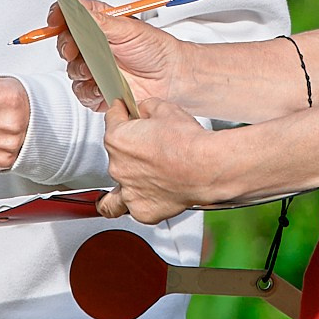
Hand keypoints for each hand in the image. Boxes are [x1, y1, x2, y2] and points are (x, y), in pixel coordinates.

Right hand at [50, 2, 180, 113]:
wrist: (172, 78)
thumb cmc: (156, 50)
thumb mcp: (129, 28)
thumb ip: (100, 20)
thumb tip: (78, 9)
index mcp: (99, 25)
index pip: (70, 15)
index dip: (59, 16)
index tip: (56, 19)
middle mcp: (94, 46)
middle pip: (65, 43)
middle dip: (66, 46)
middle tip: (73, 49)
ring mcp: (95, 69)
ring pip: (71, 70)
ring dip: (79, 70)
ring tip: (94, 70)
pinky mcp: (99, 90)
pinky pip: (83, 93)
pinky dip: (89, 91)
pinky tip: (101, 87)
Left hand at [103, 102, 228, 224]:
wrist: (206, 167)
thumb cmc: (188, 142)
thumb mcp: (166, 109)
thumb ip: (148, 108)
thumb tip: (146, 111)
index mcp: (118, 139)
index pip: (112, 121)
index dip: (120, 113)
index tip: (124, 113)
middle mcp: (118, 167)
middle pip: (115, 155)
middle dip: (127, 149)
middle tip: (146, 146)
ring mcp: (129, 192)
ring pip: (113, 196)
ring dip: (119, 189)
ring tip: (129, 186)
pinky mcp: (144, 210)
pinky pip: (135, 209)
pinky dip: (142, 203)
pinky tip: (152, 197)